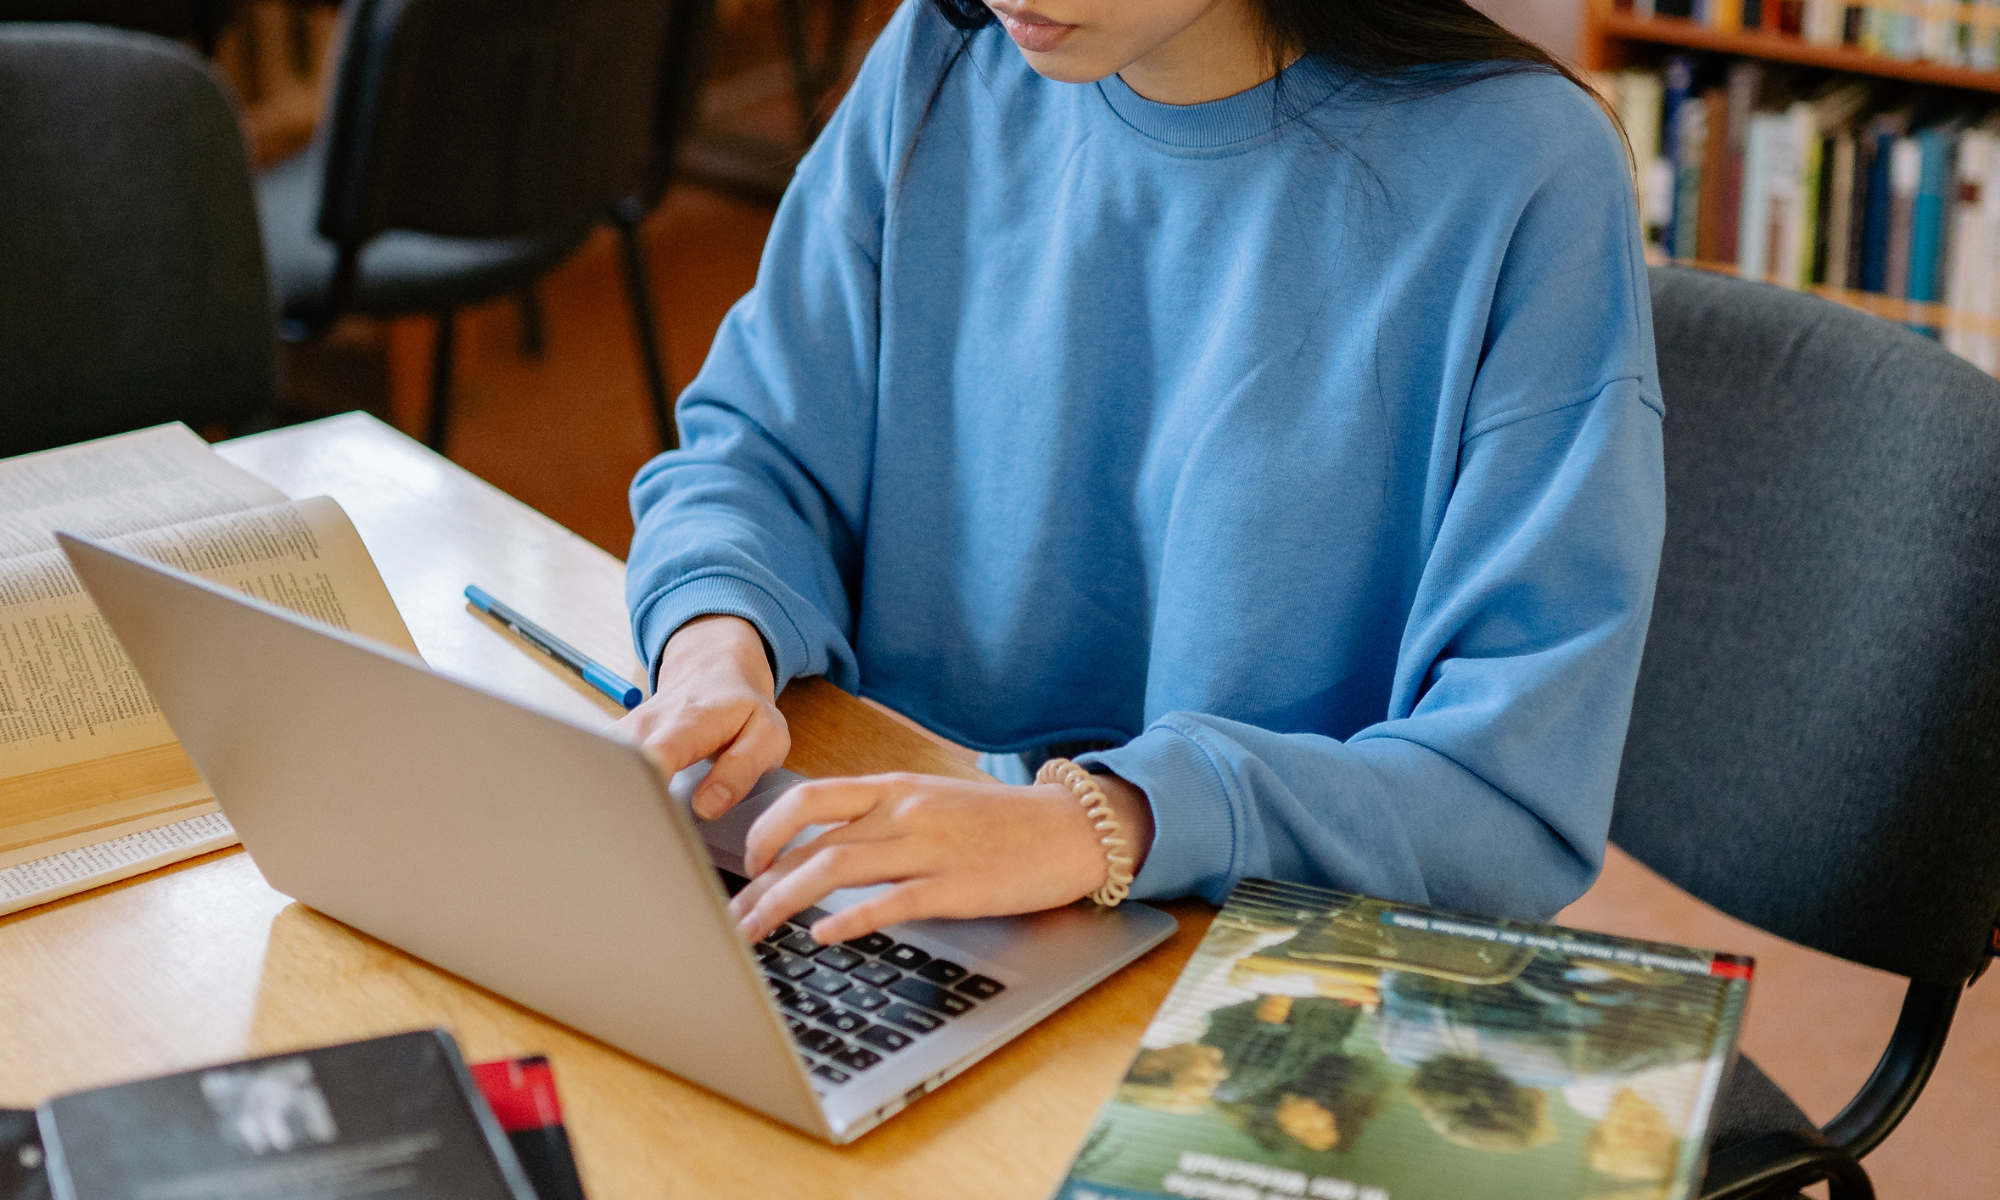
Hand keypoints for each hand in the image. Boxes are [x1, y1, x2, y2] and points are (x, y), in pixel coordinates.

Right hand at [610, 614, 786, 818]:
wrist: (714, 669)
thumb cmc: (741, 708)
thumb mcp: (765, 736)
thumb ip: (740, 771)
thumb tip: (708, 807)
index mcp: (687, 723)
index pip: (654, 756)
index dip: (647, 791)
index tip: (650, 825)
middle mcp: (647, 725)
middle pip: (617, 768)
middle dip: (621, 806)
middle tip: (637, 842)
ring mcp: (625, 732)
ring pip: (600, 768)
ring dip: (608, 801)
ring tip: (625, 832)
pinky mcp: (613, 741)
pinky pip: (599, 767)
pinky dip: (605, 792)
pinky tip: (618, 814)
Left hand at [727, 769, 1154, 943]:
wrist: (1069, 830)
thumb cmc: (998, 823)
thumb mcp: (931, 803)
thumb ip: (880, 818)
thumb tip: (820, 848)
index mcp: (895, 789)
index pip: (810, 798)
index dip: (766, 829)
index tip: (747, 863)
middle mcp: (904, 813)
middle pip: (811, 842)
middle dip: (761, 881)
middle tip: (734, 913)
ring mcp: (929, 850)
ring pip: (836, 870)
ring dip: (784, 903)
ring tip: (756, 932)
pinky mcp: (955, 888)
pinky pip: (890, 902)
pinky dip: (849, 920)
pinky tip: (823, 937)